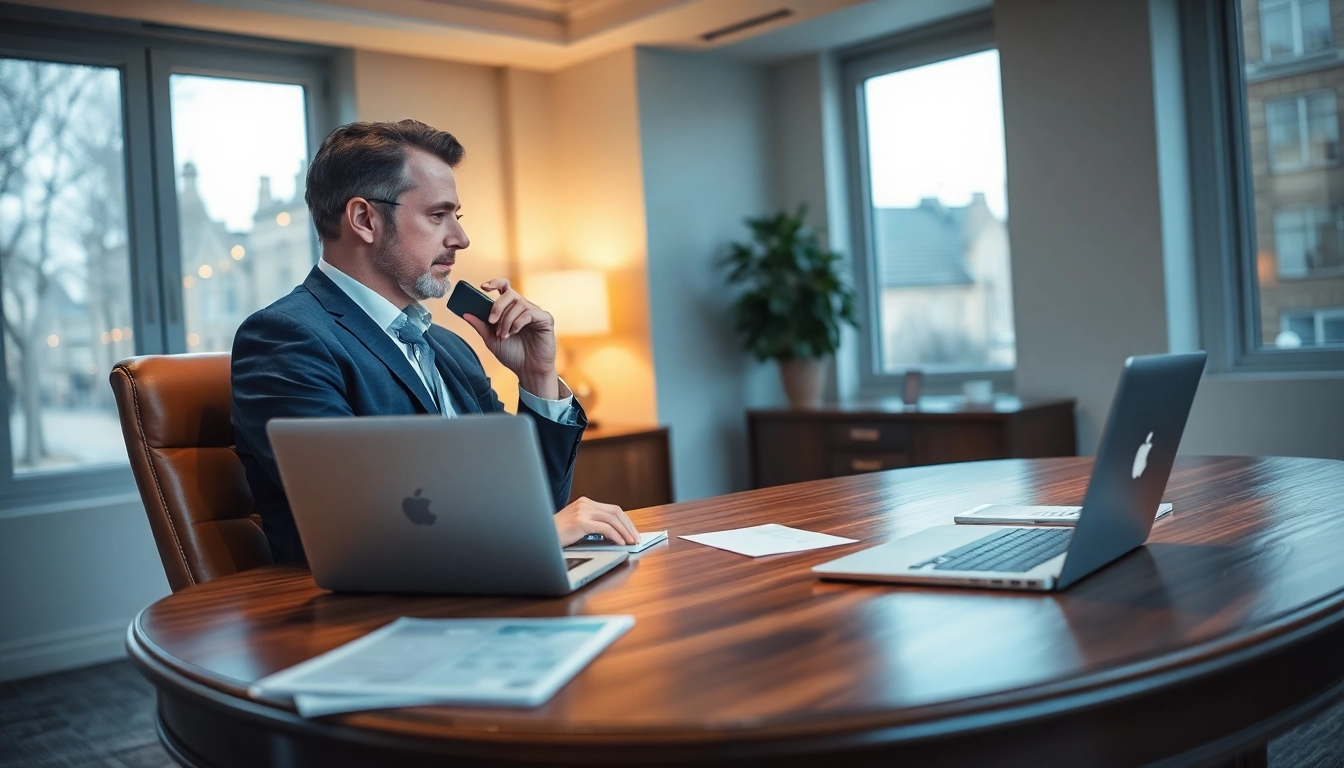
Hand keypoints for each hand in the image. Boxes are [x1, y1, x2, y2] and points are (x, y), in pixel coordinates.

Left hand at [461, 278, 557, 398]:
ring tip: (504, 335)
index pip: (505, 288)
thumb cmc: (512, 355)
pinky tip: (514, 333)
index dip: (495, 283)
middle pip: (510, 293)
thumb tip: (465, 313)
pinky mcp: (545, 319)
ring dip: (506, 320)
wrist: (528, 370)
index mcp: (511, 309)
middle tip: (491, 321)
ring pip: (518, 304)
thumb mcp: (491, 340)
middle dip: (497, 306)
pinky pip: (529, 313)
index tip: (483, 287)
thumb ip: (481, 326)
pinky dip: (518, 322)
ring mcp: (535, 312)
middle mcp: (524, 308)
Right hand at [554, 497, 639, 546]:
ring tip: (630, 542)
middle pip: (615, 512)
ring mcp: (583, 511)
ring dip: (624, 532)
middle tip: (635, 538)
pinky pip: (605, 528)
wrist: (540, 536)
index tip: (632, 532)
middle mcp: (585, 503)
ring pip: (612, 519)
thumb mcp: (578, 525)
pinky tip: (620, 543)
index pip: (612, 509)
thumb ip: (593, 524)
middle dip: (628, 526)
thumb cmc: (558, 534)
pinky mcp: (581, 521)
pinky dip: (615, 535)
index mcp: (585, 502)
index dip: (625, 521)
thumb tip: (614, 534)